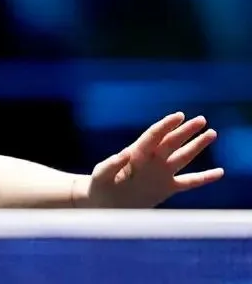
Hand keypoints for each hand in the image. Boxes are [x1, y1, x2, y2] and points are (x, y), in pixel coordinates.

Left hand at [84, 112, 223, 207]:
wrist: (103, 203)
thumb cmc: (99, 185)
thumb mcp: (101, 175)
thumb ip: (111, 165)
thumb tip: (124, 154)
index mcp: (136, 155)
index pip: (153, 136)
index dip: (166, 125)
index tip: (179, 116)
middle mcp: (151, 161)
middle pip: (172, 142)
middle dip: (186, 131)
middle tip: (201, 119)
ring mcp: (161, 174)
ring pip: (183, 157)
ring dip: (196, 146)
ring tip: (211, 134)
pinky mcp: (166, 189)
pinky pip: (189, 182)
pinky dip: (204, 178)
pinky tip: (219, 172)